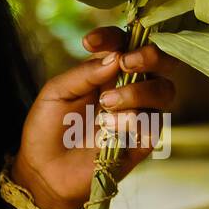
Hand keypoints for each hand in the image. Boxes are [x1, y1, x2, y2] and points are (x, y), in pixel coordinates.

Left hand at [13, 27, 183, 208]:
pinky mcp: (143, 143)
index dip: (113, 37)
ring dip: (138, 91)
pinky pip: (154, 124)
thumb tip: (115, 57)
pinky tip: (108, 129)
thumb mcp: (56, 93)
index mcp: (106, 71)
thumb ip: (84, 74)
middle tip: (126, 63)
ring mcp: (139, 115)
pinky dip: (133, 121)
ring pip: (164, 90)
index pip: (123, 43)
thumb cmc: (47, 128)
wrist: (44, 172)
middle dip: (149, 55)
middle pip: (161, 61)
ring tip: (106, 103)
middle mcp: (128, 88)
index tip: (89, 42)